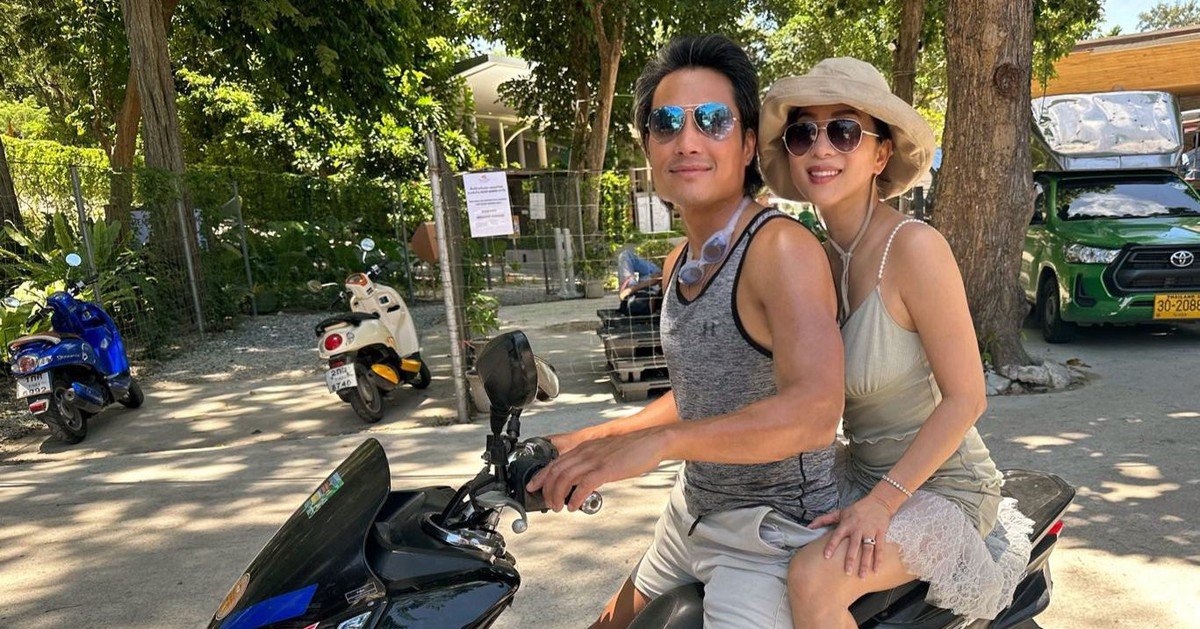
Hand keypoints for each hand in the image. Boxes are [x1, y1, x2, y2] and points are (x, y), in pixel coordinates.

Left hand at [527, 428, 667, 511]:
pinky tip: (574, 506)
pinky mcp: (606, 469)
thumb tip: (582, 482)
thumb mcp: (605, 454)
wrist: (652, 441)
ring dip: (558, 496)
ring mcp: (595, 460)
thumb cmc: (632, 449)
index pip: (555, 462)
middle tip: (549, 504)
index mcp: (584, 448)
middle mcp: (585, 452)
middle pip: (556, 471)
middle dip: (547, 490)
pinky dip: (575, 497)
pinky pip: (584, 485)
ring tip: (559, 507)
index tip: (533, 487)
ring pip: (565, 478)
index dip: (541, 476)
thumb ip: (592, 465)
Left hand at [820, 495, 894, 577]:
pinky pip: (880, 548)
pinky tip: (876, 570)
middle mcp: (858, 528)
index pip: (837, 535)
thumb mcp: (840, 512)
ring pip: (867, 549)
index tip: (826, 556)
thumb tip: (809, 527)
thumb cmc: (857, 509)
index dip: (831, 545)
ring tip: (862, 576)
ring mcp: (870, 531)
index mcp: (846, 524)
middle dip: (850, 559)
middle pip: (853, 545)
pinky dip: (878, 560)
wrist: (878, 502)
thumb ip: (824, 519)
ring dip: (865, 563)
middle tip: (847, 572)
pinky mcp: (880, 533)